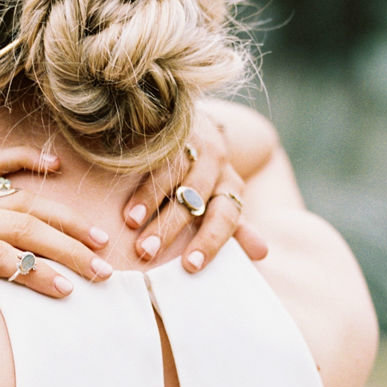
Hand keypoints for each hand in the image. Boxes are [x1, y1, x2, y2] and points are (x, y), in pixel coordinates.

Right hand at [122, 112, 268, 271]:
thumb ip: (235, 227)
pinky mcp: (166, 129)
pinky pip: (153, 153)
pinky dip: (138, 177)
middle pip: (194, 197)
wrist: (188, 120)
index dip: (210, 241)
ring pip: (173, 174)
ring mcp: (190, 142)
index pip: (225, 216)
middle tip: (147, 253)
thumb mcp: (220, 199)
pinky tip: (124, 197)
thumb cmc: (202, 175)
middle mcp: (214, 163)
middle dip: (170, 226)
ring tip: (130, 225)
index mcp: (230, 185)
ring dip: (150, 201)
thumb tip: (262, 253)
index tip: (190, 266)